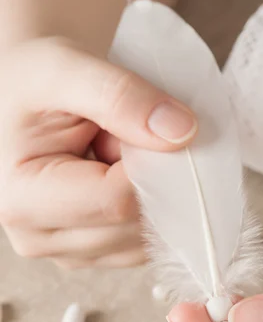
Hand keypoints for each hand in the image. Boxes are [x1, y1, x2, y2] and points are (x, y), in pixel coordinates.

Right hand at [0, 37, 196, 267]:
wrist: (25, 97)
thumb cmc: (34, 83)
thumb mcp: (65, 67)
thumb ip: (120, 95)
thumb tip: (181, 132)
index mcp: (22, 201)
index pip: (116, 202)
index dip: (148, 166)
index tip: (146, 129)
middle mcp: (39, 238)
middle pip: (132, 228)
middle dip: (149, 181)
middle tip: (123, 137)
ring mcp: (67, 252)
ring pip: (143, 243)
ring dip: (150, 197)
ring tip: (115, 155)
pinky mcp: (91, 253)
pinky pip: (143, 247)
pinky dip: (150, 212)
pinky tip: (124, 178)